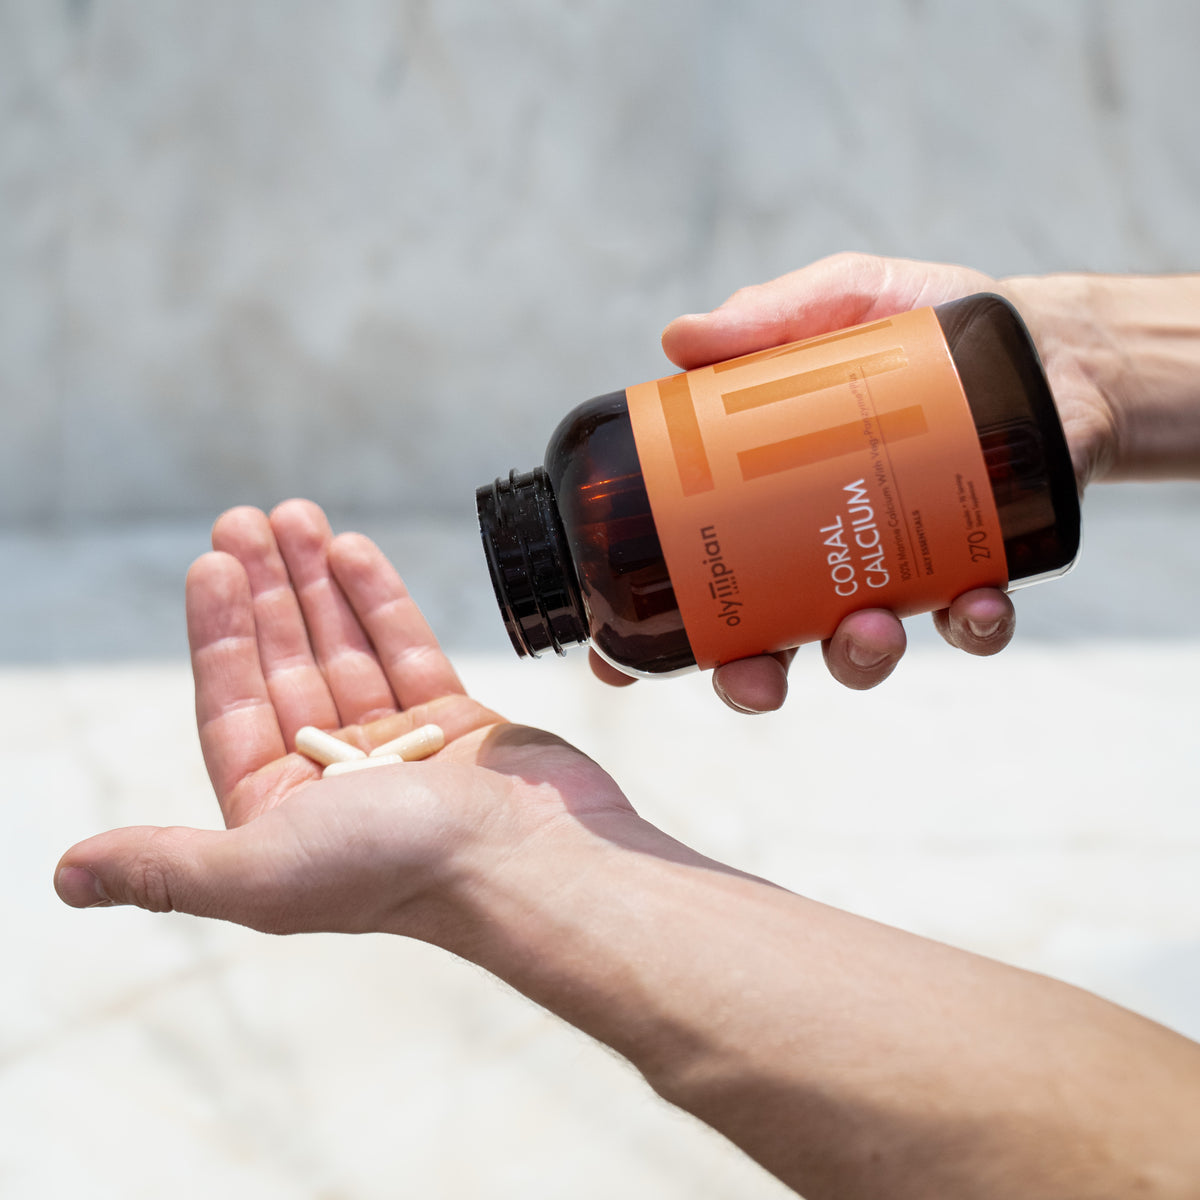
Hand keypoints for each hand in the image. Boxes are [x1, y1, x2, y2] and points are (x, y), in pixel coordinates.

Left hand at [55, 500, 633, 939]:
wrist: (531, 863)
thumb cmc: (401, 871)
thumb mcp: (262, 871)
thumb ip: (167, 865)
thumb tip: (65, 879)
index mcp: (282, 816)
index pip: (234, 706)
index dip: (218, 633)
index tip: (209, 565)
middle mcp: (336, 781)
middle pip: (288, 665)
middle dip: (264, 591)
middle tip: (245, 519)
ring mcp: (399, 748)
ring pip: (346, 649)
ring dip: (315, 582)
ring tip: (296, 517)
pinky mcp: (455, 722)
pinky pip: (406, 649)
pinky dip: (377, 601)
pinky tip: (351, 553)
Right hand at [593, 252, 1115, 709]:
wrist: (1045, 338)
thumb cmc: (921, 325)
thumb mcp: (839, 305)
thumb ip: (767, 317)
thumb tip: (678, 339)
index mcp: (769, 503)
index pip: (699, 576)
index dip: (658, 628)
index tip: (617, 665)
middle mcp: (824, 552)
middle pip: (768, 641)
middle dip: (751, 678)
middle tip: (753, 678)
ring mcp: (898, 571)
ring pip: (861, 649)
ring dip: (856, 658)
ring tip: (869, 625)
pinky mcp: (979, 573)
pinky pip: (970, 626)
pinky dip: (971, 627)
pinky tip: (976, 603)